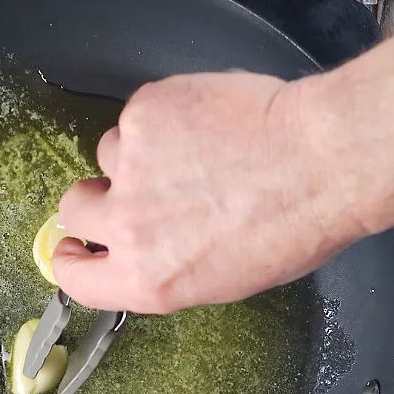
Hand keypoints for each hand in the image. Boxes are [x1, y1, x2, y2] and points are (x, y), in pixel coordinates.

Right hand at [51, 71, 364, 313]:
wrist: (324, 161)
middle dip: (93, 199)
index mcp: (146, 279)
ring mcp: (131, 167)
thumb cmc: (292, 226)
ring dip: (138, 155)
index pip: (73, 278)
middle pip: (73, 207)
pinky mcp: (144, 114)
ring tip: (194, 150)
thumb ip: (163, 268)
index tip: (71, 248)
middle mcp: (128, 227)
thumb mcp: (224, 279)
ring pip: (108, 155)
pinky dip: (162, 118)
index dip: (70, 260)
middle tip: (130, 188)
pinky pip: (136, 116)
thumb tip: (142, 250)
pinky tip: (204, 124)